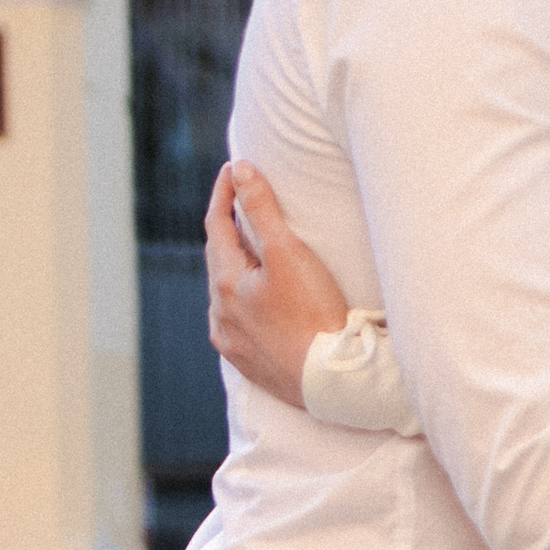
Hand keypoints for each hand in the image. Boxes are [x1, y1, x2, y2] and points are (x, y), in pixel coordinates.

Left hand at [205, 161, 353, 408]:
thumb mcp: (289, 253)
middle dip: (229, 229)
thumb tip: (241, 172)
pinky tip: (256, 303)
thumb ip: (262, 210)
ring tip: (251, 252)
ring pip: (226, 294)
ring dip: (235, 268)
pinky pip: (238, 323)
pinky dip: (243, 302)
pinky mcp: (249, 364)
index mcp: (225, 284)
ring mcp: (233, 343)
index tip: (234, 167)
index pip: (216, 225)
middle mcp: (220, 315)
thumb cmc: (315, 316)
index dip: (224, 193)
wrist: (333, 382)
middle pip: (219, 260)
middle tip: (242, 204)